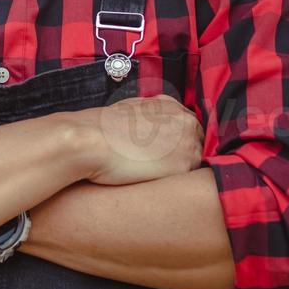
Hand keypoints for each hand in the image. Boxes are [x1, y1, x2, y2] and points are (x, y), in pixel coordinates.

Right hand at [75, 94, 201, 185]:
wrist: (91, 140)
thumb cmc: (102, 127)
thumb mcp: (130, 109)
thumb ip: (149, 115)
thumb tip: (150, 127)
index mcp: (172, 106)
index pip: (187, 125)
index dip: (178, 139)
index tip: (166, 150)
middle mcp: (185, 121)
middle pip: (197, 142)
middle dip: (184, 153)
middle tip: (161, 165)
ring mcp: (188, 143)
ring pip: (196, 160)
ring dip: (182, 168)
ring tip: (155, 174)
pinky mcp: (184, 166)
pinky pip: (189, 177)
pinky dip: (177, 181)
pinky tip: (157, 181)